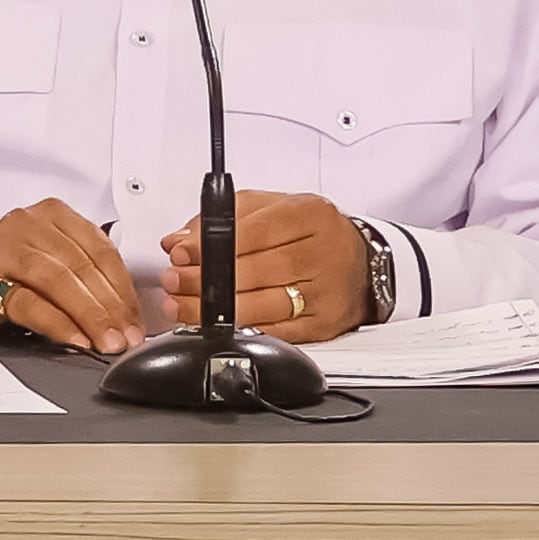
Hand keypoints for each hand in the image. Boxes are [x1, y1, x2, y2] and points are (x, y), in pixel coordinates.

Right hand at [0, 196, 148, 353]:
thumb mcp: (46, 264)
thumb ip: (81, 275)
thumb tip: (125, 312)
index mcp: (51, 214)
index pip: (102, 249)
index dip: (124, 289)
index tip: (136, 320)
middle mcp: (28, 222)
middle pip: (84, 265)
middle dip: (112, 308)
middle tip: (128, 337)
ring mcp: (5, 247)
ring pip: (61, 281)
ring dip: (91, 316)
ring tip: (107, 342)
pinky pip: (31, 302)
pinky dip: (59, 323)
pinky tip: (76, 338)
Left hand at [162, 190, 370, 342]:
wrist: (364, 263)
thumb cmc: (315, 233)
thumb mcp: (275, 207)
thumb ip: (225, 217)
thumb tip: (179, 239)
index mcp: (310, 215)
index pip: (252, 231)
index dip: (210, 245)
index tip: (180, 254)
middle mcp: (320, 253)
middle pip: (253, 271)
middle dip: (204, 280)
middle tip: (174, 281)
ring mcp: (324, 292)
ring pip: (261, 306)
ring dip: (214, 310)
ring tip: (182, 306)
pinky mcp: (322, 325)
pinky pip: (275, 332)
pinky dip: (241, 331)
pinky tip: (215, 326)